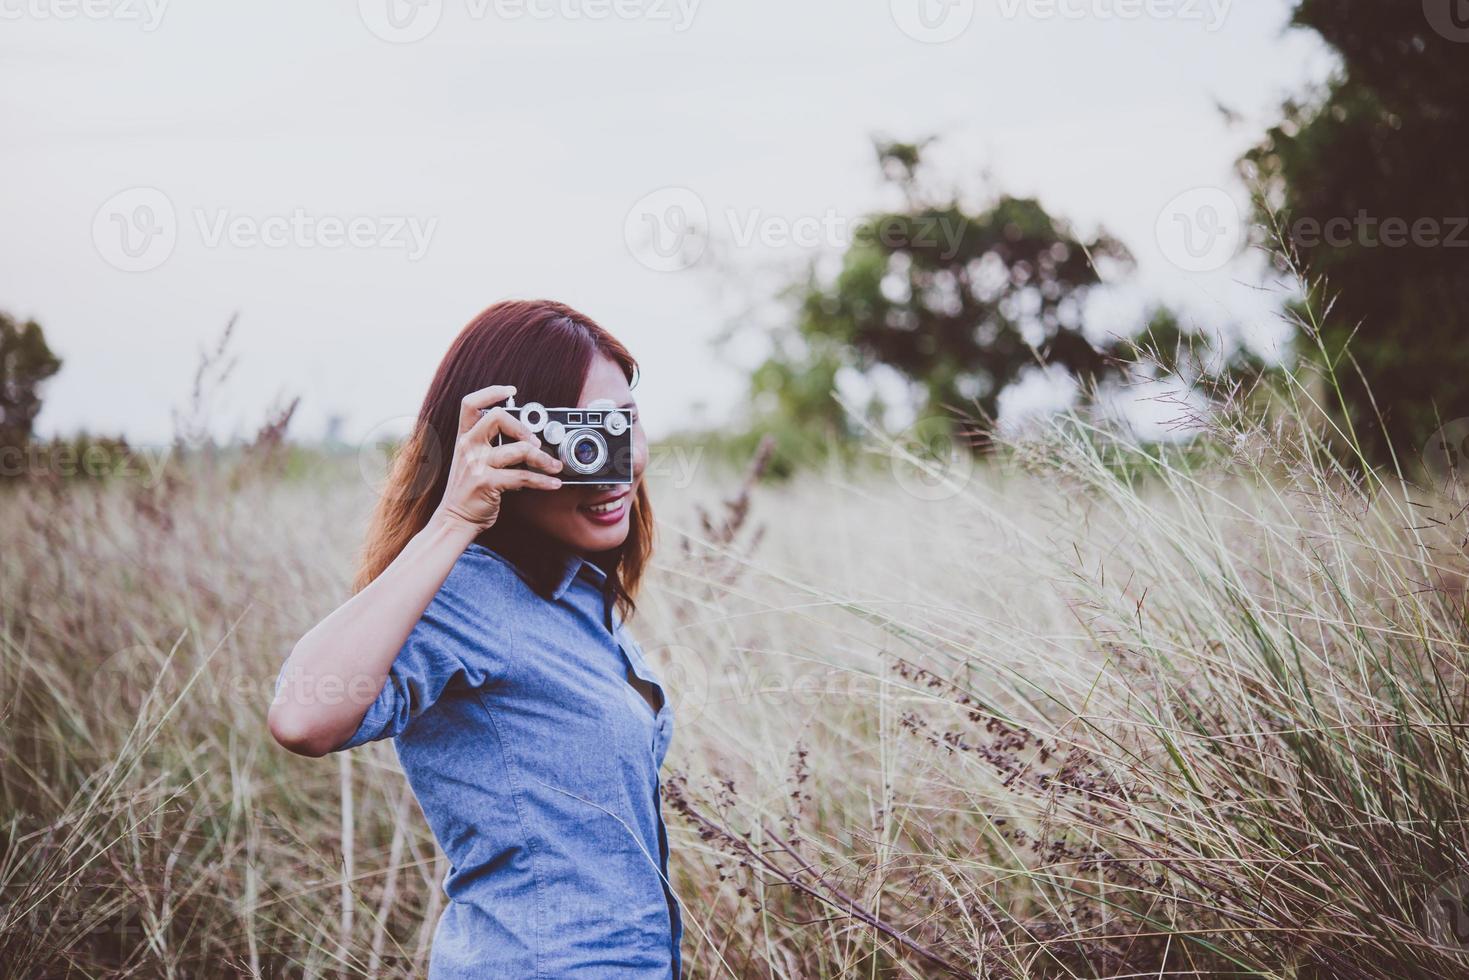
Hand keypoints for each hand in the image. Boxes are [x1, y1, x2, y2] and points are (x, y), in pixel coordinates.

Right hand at [432, 385, 563, 532]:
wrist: (454, 519)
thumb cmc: (468, 490)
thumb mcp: (471, 461)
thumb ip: (489, 445)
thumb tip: (525, 436)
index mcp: (464, 438)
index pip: (470, 404)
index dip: (491, 392)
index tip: (511, 391)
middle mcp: (468, 446)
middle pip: (497, 417)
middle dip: (523, 427)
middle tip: (536, 442)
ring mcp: (476, 464)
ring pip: (519, 449)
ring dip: (543, 458)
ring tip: (554, 465)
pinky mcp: (486, 483)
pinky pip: (523, 477)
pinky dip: (543, 481)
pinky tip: (552, 483)